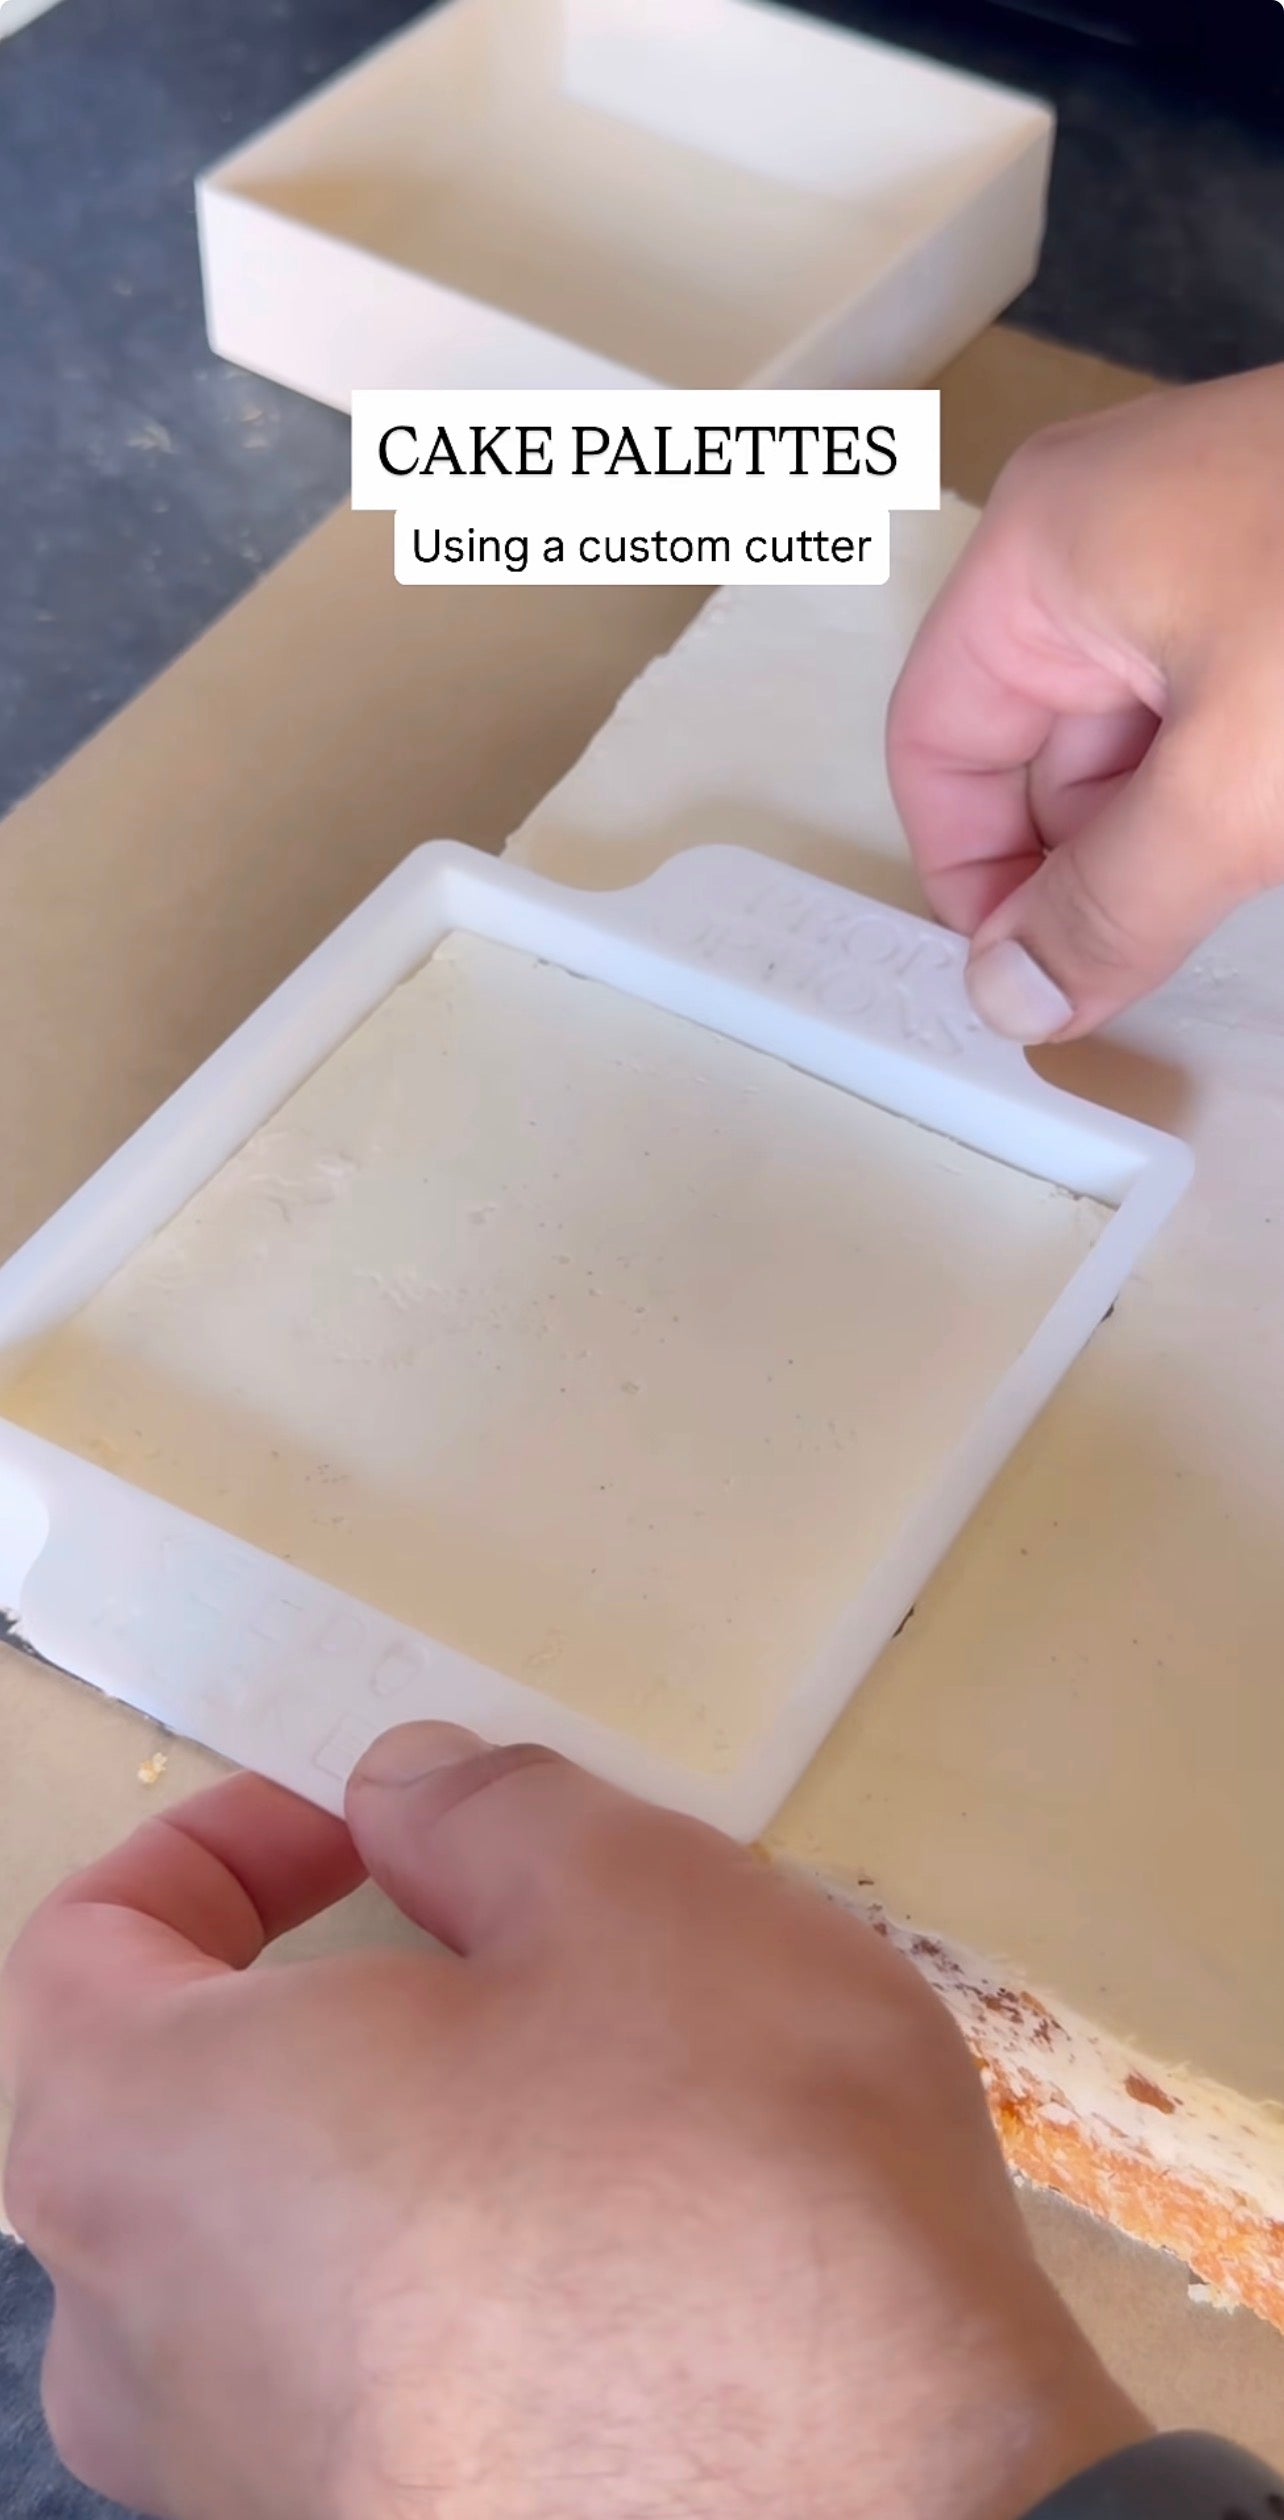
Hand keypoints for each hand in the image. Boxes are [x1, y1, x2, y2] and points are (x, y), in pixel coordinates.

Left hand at [2, 1725, 1144, 2519]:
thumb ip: (482, 1809)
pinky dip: (467, 2292)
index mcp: (152, 2145)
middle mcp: (148, 2352)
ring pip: (282, 2261)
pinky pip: (376, 2383)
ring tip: (605, 2108)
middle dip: (325, 2001)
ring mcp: (255, 2490)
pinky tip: (638, 2268)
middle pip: (176, 2113)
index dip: (214, 1849)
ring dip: (409, 2151)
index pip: (82, 1950)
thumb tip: (414, 1799)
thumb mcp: (634, 1896)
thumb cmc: (736, 2214)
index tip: (349, 1826)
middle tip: (497, 1948)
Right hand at [887, 363, 1283, 1039]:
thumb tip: (1020, 990)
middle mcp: (1115, 538)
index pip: (937, 743)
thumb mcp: (1235, 786)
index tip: (1033, 978)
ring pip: (1147, 744)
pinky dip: (1245, 793)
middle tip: (1148, 961)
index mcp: (1050, 551)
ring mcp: (1215, 550)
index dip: (970, 878)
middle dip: (1091, 868)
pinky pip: (1227, 714)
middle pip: (1040, 752)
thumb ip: (1112, 908)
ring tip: (1252, 871)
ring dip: (1179, 841)